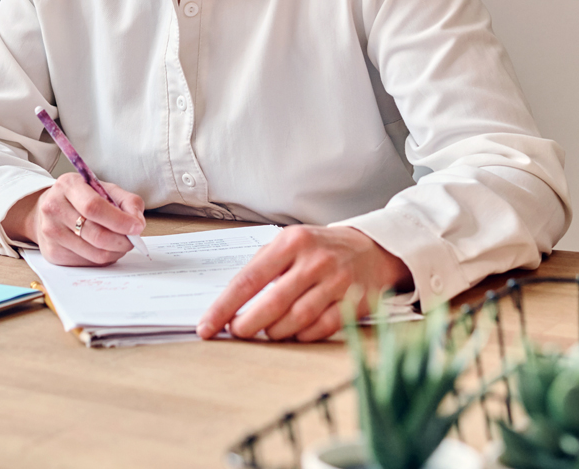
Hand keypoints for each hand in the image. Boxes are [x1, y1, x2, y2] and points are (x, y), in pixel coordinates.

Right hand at [2, 173, 144, 266]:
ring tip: (120, 244)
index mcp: (68, 185)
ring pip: (93, 253)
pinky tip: (103, 248)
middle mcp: (54, 208)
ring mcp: (51, 232)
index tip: (136, 227)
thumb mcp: (105, 189)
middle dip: (121, 241)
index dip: (119, 221)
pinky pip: (86, 262)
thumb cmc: (83, 198)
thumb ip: (127, 201)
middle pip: (95, 234)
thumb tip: (137, 224)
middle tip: (132, 241)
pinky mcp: (52, 252)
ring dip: (115, 252)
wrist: (52, 208)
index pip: (94, 207)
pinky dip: (102, 258)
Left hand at [196, 226, 412, 342]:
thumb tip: (230, 301)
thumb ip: (262, 266)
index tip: (207, 326)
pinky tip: (293, 332)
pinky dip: (302, 335)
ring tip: (265, 332)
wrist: (370, 248)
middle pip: (272, 302)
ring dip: (274, 332)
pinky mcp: (353, 303)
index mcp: (291, 242)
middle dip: (248, 324)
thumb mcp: (289, 242)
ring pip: (296, 319)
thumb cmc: (319, 248)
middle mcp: (314, 260)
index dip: (224, 306)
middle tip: (236, 332)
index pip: (249, 279)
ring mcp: (336, 282)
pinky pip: (321, 328)